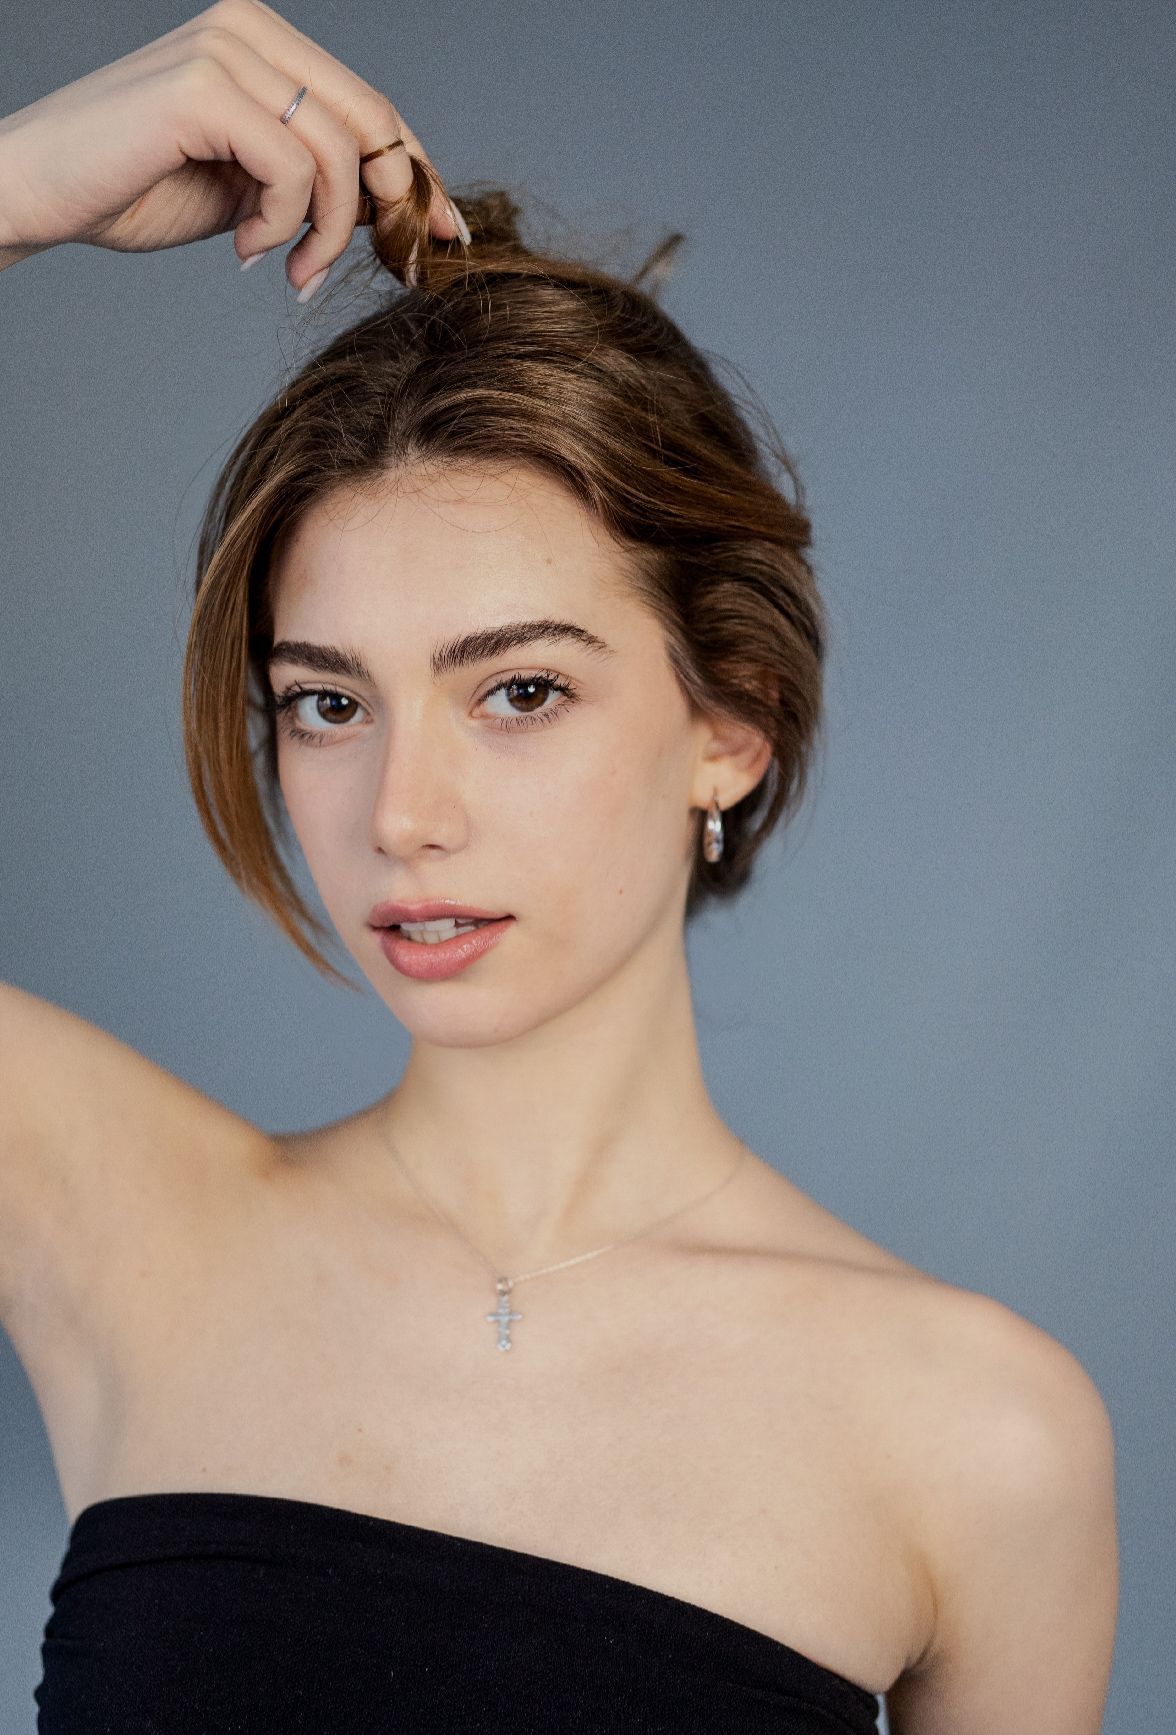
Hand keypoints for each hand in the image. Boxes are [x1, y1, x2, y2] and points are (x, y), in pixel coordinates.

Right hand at [0, 0, 461, 291]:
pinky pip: (292, 169)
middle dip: (397, 204)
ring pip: (339, 151)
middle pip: (372, 119)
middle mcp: (248, 28)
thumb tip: (395, 206)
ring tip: (293, 270)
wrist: (41, 192)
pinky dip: (283, 225)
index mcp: (264, 42)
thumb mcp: (251, 187)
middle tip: (394, 266)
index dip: (418, 171)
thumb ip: (315, 179)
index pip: (372, 104)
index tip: (444, 232)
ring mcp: (225, 50)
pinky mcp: (203, 89)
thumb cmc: (135, 188)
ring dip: (329, 233)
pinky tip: (247, 249)